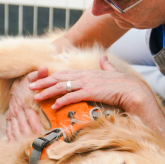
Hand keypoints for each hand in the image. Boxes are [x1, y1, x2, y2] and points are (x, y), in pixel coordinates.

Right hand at [6, 67, 48, 140]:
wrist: (13, 84)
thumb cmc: (26, 83)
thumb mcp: (32, 77)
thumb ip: (39, 75)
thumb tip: (45, 68)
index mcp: (25, 103)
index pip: (32, 117)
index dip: (36, 126)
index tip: (42, 134)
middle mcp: (18, 110)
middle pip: (24, 126)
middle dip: (30, 137)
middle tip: (37, 146)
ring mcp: (13, 115)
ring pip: (16, 129)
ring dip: (21, 139)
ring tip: (27, 149)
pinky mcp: (9, 118)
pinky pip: (9, 129)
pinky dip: (11, 137)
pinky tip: (15, 145)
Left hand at [29, 56, 153, 112]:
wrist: (134, 90)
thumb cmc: (124, 84)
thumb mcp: (111, 72)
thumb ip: (105, 65)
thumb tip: (103, 57)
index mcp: (87, 72)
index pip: (64, 73)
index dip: (50, 76)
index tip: (39, 80)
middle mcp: (84, 76)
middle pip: (59, 78)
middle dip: (43, 82)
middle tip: (30, 86)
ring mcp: (87, 83)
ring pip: (62, 86)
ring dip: (47, 92)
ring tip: (37, 97)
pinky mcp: (91, 92)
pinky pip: (73, 96)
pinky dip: (62, 100)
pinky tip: (54, 105)